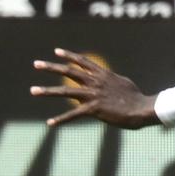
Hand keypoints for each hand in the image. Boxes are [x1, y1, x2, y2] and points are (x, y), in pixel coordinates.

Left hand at [29, 49, 157, 128]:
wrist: (141, 108)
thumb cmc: (135, 97)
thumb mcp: (122, 82)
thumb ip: (110, 79)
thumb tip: (106, 77)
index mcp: (103, 74)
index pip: (83, 62)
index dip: (69, 56)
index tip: (56, 52)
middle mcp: (95, 82)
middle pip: (69, 72)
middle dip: (51, 67)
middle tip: (36, 64)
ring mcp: (93, 95)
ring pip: (65, 92)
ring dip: (47, 91)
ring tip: (33, 91)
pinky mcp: (93, 109)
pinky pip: (73, 115)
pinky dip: (61, 120)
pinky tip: (50, 124)